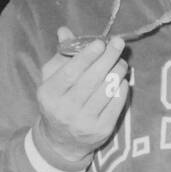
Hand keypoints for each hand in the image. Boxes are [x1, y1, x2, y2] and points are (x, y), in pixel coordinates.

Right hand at [33, 28, 128, 167]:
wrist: (62, 141)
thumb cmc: (59, 101)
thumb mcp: (52, 79)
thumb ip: (61, 55)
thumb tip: (65, 30)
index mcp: (49, 95)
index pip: (70, 72)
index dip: (87, 56)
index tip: (100, 42)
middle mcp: (65, 110)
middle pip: (92, 80)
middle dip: (108, 58)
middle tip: (118, 45)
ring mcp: (84, 122)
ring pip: (107, 90)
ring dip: (118, 72)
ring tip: (122, 62)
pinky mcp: (102, 130)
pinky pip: (117, 104)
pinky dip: (122, 88)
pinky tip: (122, 80)